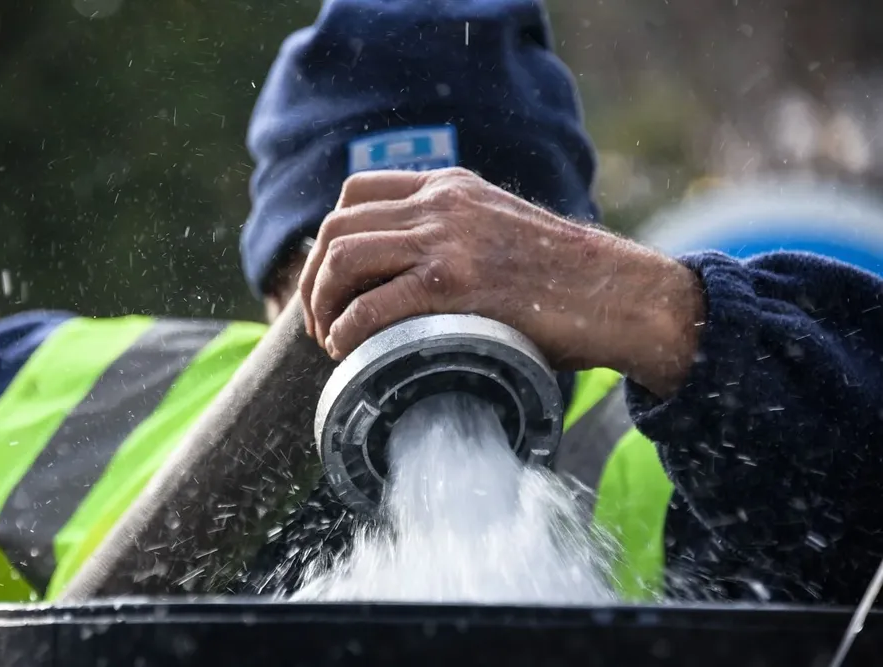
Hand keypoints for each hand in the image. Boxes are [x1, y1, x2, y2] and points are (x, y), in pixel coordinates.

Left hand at [298, 168, 704, 397]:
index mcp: (450, 186)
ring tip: (331, 339)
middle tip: (319, 319)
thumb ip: (457, 234)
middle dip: (315, 278)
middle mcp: (441, 204)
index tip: (332, 279)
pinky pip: (372, 305)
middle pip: (338, 226)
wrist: (619, 293)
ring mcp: (447, 241)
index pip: (357, 192)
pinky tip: (349, 350)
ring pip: (344, 258)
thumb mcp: (502, 228)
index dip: (330, 238)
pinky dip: (347, 331)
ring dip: (322, 304)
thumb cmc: (565, 276)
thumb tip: (412, 274)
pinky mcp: (456, 285)